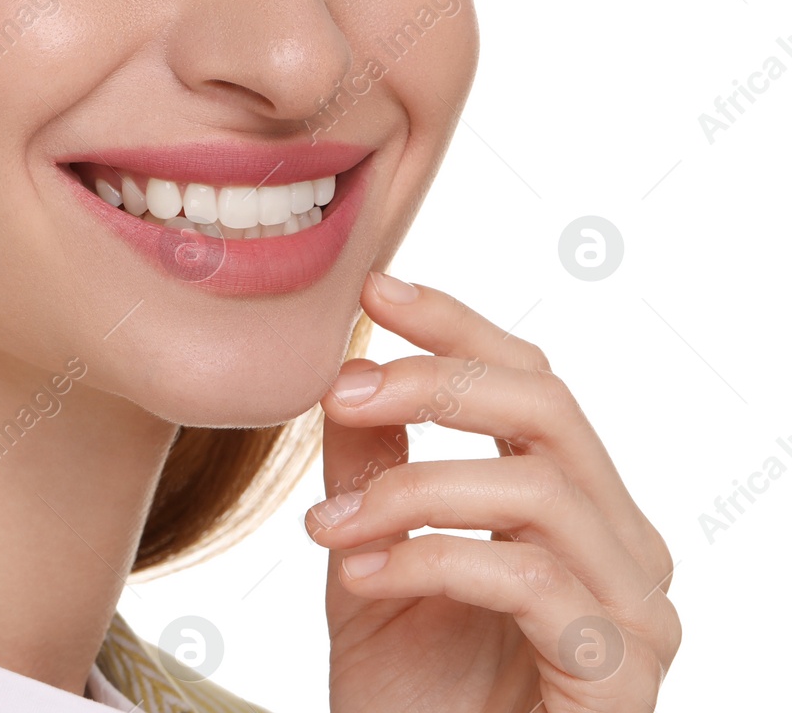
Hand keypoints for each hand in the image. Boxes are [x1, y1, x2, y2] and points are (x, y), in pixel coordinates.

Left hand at [307, 272, 679, 711]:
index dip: (457, 324)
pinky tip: (360, 576)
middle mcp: (622, 546)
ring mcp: (634, 611)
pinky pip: (530, 576)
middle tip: (338, 394)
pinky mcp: (621, 674)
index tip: (376, 290)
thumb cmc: (412, 697)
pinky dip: (431, 559)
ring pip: (537, 486)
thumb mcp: (368, 559)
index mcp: (573, 506)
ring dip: (412, 489)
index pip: (530, 379)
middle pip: (548, 406)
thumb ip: (371, 470)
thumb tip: (346, 370)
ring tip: (327, 526)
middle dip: (433, 382)